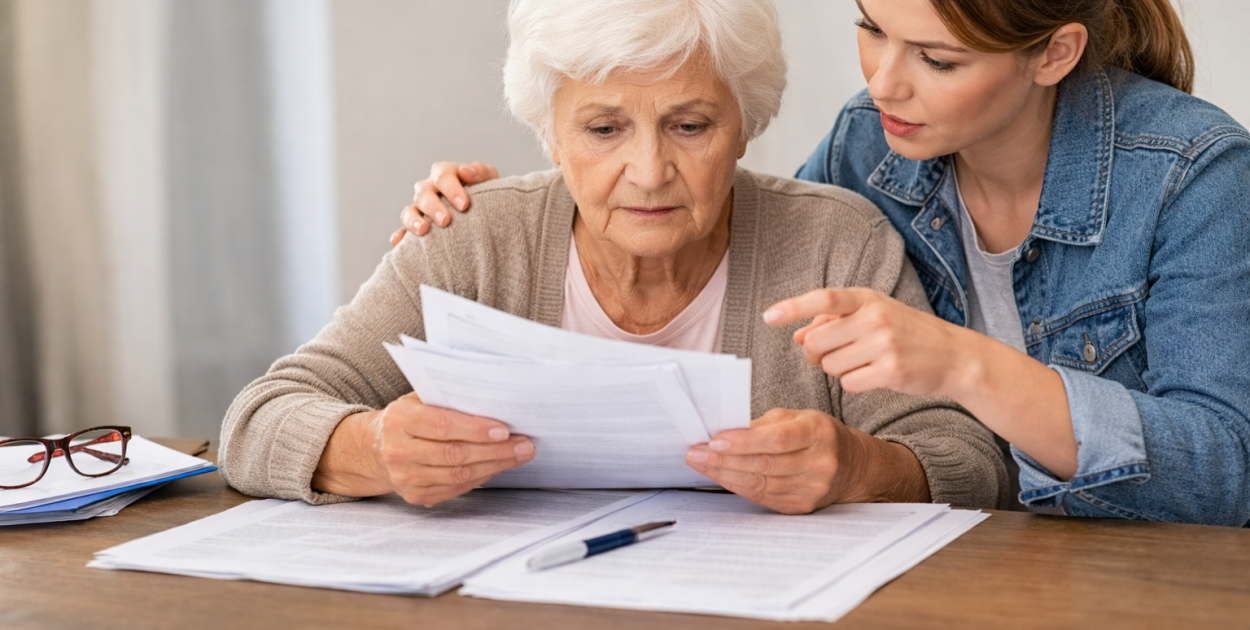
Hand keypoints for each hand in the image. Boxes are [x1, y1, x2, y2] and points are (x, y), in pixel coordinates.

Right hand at [313, 393, 534, 505]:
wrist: (376, 448)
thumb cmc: (408, 418)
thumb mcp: (418, 399)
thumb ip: (447, 398)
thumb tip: (493, 399)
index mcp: (399, 421)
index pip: (441, 426)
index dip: (474, 429)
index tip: (504, 430)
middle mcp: (398, 451)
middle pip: (454, 454)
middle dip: (495, 451)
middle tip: (524, 445)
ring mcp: (406, 478)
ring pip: (458, 475)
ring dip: (494, 466)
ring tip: (519, 455)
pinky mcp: (416, 495)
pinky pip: (456, 489)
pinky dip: (481, 478)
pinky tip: (497, 467)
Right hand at [390, 161, 499, 245]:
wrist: (490, 218)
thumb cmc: (489, 197)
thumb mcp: (491, 181)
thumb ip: (482, 173)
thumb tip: (466, 172)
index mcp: (446, 174)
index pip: (442, 175)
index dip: (451, 188)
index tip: (464, 205)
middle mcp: (430, 189)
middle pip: (423, 192)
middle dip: (433, 206)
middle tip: (446, 220)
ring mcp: (421, 208)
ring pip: (409, 210)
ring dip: (413, 219)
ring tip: (423, 230)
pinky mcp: (416, 227)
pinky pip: (403, 231)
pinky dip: (400, 236)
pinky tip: (398, 243)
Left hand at [684, 409, 864, 513]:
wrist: (852, 466)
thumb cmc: (817, 435)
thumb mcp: (797, 417)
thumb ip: (764, 424)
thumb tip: (725, 433)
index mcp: (818, 432)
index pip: (777, 439)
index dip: (744, 442)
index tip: (714, 440)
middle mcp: (820, 462)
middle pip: (764, 465)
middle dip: (724, 460)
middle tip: (695, 453)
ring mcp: (813, 488)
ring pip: (760, 484)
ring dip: (724, 475)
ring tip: (700, 464)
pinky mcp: (802, 506)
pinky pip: (763, 497)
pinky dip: (737, 487)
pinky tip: (720, 477)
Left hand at [766, 287, 1079, 479]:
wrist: (955, 357)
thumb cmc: (907, 334)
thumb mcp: (875, 316)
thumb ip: (835, 321)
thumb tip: (798, 335)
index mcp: (869, 298)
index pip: (823, 298)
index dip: (792, 307)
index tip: (768, 316)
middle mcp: (875, 318)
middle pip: (817, 340)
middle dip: (817, 352)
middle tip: (834, 353)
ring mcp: (884, 345)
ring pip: (830, 365)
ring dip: (838, 369)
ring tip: (864, 362)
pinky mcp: (890, 372)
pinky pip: (848, 383)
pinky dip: (854, 383)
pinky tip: (874, 376)